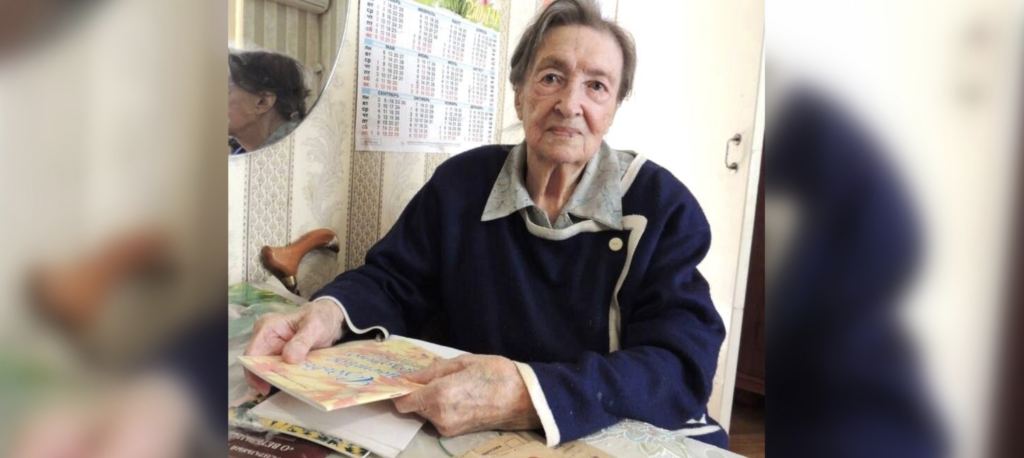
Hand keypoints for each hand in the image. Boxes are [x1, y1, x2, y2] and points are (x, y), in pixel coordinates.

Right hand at [243, 299, 344, 393]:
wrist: (329, 318)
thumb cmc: (320, 317)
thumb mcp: (315, 326)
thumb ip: (302, 341)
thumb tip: (288, 358)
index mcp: (267, 328)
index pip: (252, 354)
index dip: (255, 372)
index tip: (266, 388)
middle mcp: (265, 338)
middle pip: (257, 364)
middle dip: (266, 379)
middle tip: (282, 391)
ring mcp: (271, 348)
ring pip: (266, 369)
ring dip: (276, 380)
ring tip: (289, 389)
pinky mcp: (279, 356)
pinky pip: (277, 370)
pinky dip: (283, 377)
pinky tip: (293, 384)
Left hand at [392, 354, 540, 435]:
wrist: (526, 399)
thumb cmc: (497, 374)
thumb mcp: (464, 362)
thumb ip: (433, 371)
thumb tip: (410, 377)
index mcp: (438, 395)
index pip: (402, 401)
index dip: (398, 391)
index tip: (400, 381)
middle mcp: (439, 416)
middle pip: (414, 407)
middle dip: (419, 393)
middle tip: (435, 377)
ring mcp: (448, 428)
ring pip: (427, 413)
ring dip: (432, 401)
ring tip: (454, 385)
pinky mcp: (457, 433)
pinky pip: (440, 419)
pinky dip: (442, 408)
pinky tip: (460, 396)